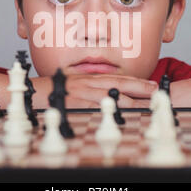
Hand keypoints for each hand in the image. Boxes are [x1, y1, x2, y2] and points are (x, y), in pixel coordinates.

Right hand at [31, 74, 157, 108]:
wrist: (33, 92)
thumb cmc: (53, 90)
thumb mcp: (74, 85)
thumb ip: (90, 88)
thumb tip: (107, 94)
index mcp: (90, 79)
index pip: (118, 79)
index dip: (137, 81)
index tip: (152, 84)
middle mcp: (89, 83)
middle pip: (119, 84)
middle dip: (140, 89)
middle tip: (157, 92)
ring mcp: (83, 92)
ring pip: (110, 95)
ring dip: (129, 100)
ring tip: (145, 105)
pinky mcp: (75, 102)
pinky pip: (94, 105)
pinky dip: (108, 108)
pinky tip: (119, 112)